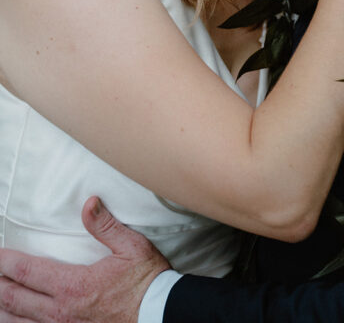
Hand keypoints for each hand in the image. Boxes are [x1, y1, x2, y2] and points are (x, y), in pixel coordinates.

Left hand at [0, 198, 169, 322]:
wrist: (159, 314)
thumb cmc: (145, 281)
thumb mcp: (131, 246)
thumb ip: (105, 225)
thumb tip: (88, 202)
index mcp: (72, 285)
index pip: (27, 271)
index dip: (5, 262)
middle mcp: (61, 311)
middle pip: (14, 298)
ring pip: (18, 322)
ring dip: (3, 309)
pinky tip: (15, 320)